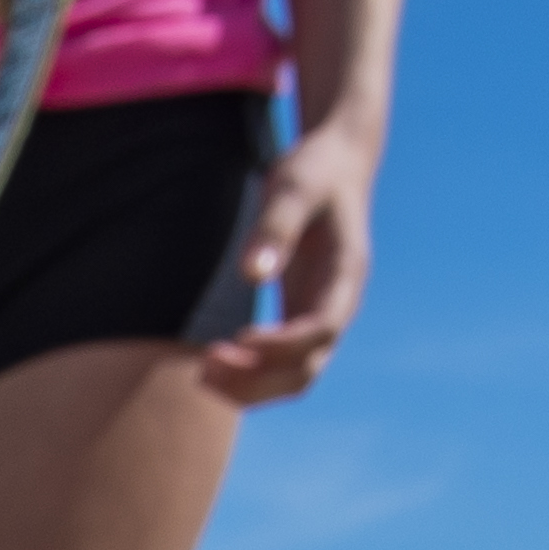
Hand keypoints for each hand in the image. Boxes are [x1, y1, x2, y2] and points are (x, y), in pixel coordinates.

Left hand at [196, 118, 377, 404]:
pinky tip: (213, 363)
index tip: (238, 338)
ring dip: (251, 386)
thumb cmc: (314, 170)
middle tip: (205, 367)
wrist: (335, 163)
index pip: (322, 330)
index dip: (281, 345)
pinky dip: (249, 374)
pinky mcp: (299, 315)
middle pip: (306, 370)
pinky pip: (279, 364)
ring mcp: (321, 315)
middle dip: (258, 380)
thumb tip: (251, 275)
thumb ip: (274, 228)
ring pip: (293, 377)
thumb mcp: (294, 186)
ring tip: (202, 373)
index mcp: (346, 274)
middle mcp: (339, 305)